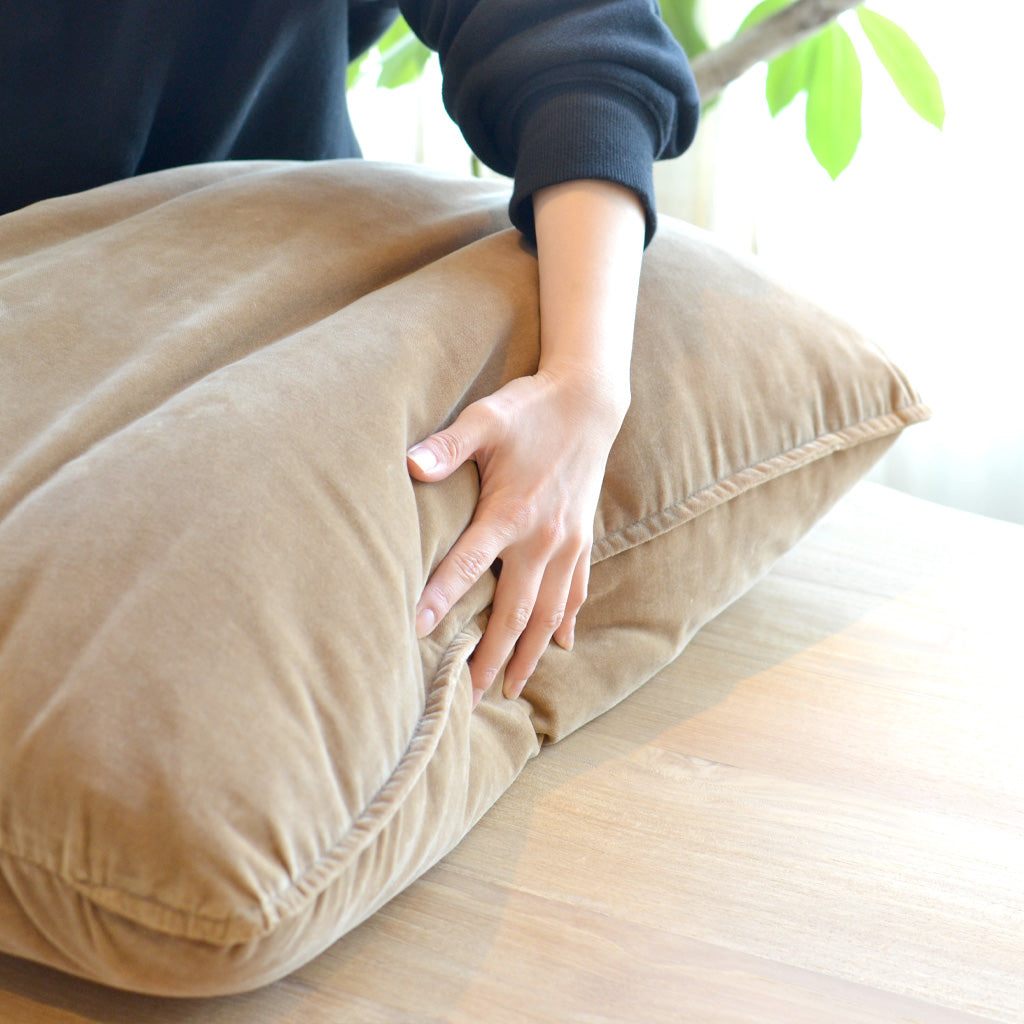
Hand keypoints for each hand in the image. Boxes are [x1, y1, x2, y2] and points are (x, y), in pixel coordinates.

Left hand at [408, 367, 627, 705]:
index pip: (469, 567)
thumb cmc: (530, 409)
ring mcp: (568, 543)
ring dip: (530, 653)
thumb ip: (447, 447)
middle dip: (491, 656)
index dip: (442, 601)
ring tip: (510, 687)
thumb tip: (408, 465)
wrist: (590, 401)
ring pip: (549, 614)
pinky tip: (562, 644)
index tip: (419, 635)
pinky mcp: (583, 538)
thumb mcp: (485, 419)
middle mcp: (543, 538)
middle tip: (471, 696)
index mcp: (512, 512)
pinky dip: (567, 621)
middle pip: (515, 612)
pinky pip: (577, 591)